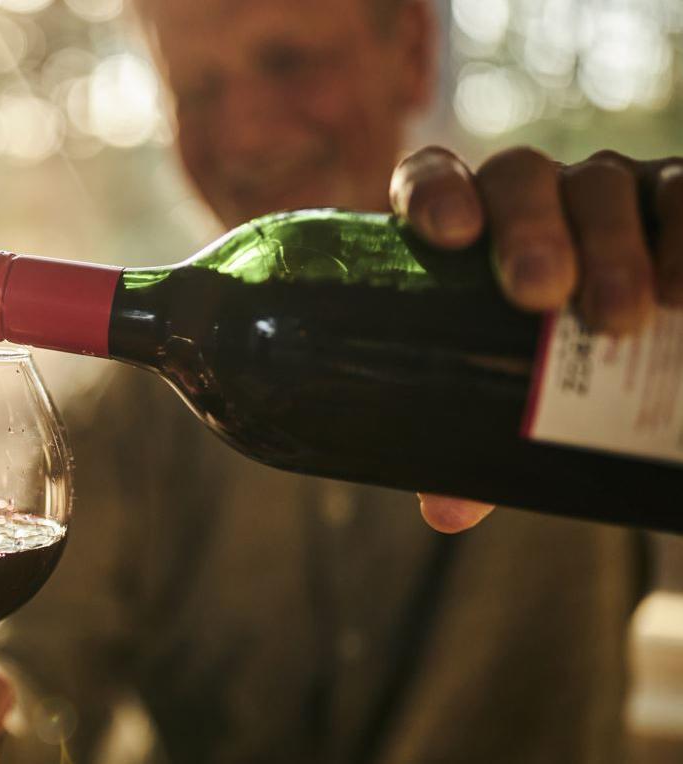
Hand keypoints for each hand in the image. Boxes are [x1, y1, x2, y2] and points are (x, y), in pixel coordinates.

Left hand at [390, 147, 682, 531]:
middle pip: (519, 180)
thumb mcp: (518, 408)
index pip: (434, 179)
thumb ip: (478, 447)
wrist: (649, 375)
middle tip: (539, 295)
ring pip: (602, 186)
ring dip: (611, 248)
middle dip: (528, 231)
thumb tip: (444, 510)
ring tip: (618, 320)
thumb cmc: (559, 379)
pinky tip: (681, 293)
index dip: (434, 193)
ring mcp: (612, 189)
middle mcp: (537, 196)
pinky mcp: (680, 194)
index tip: (446, 235)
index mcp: (474, 230)